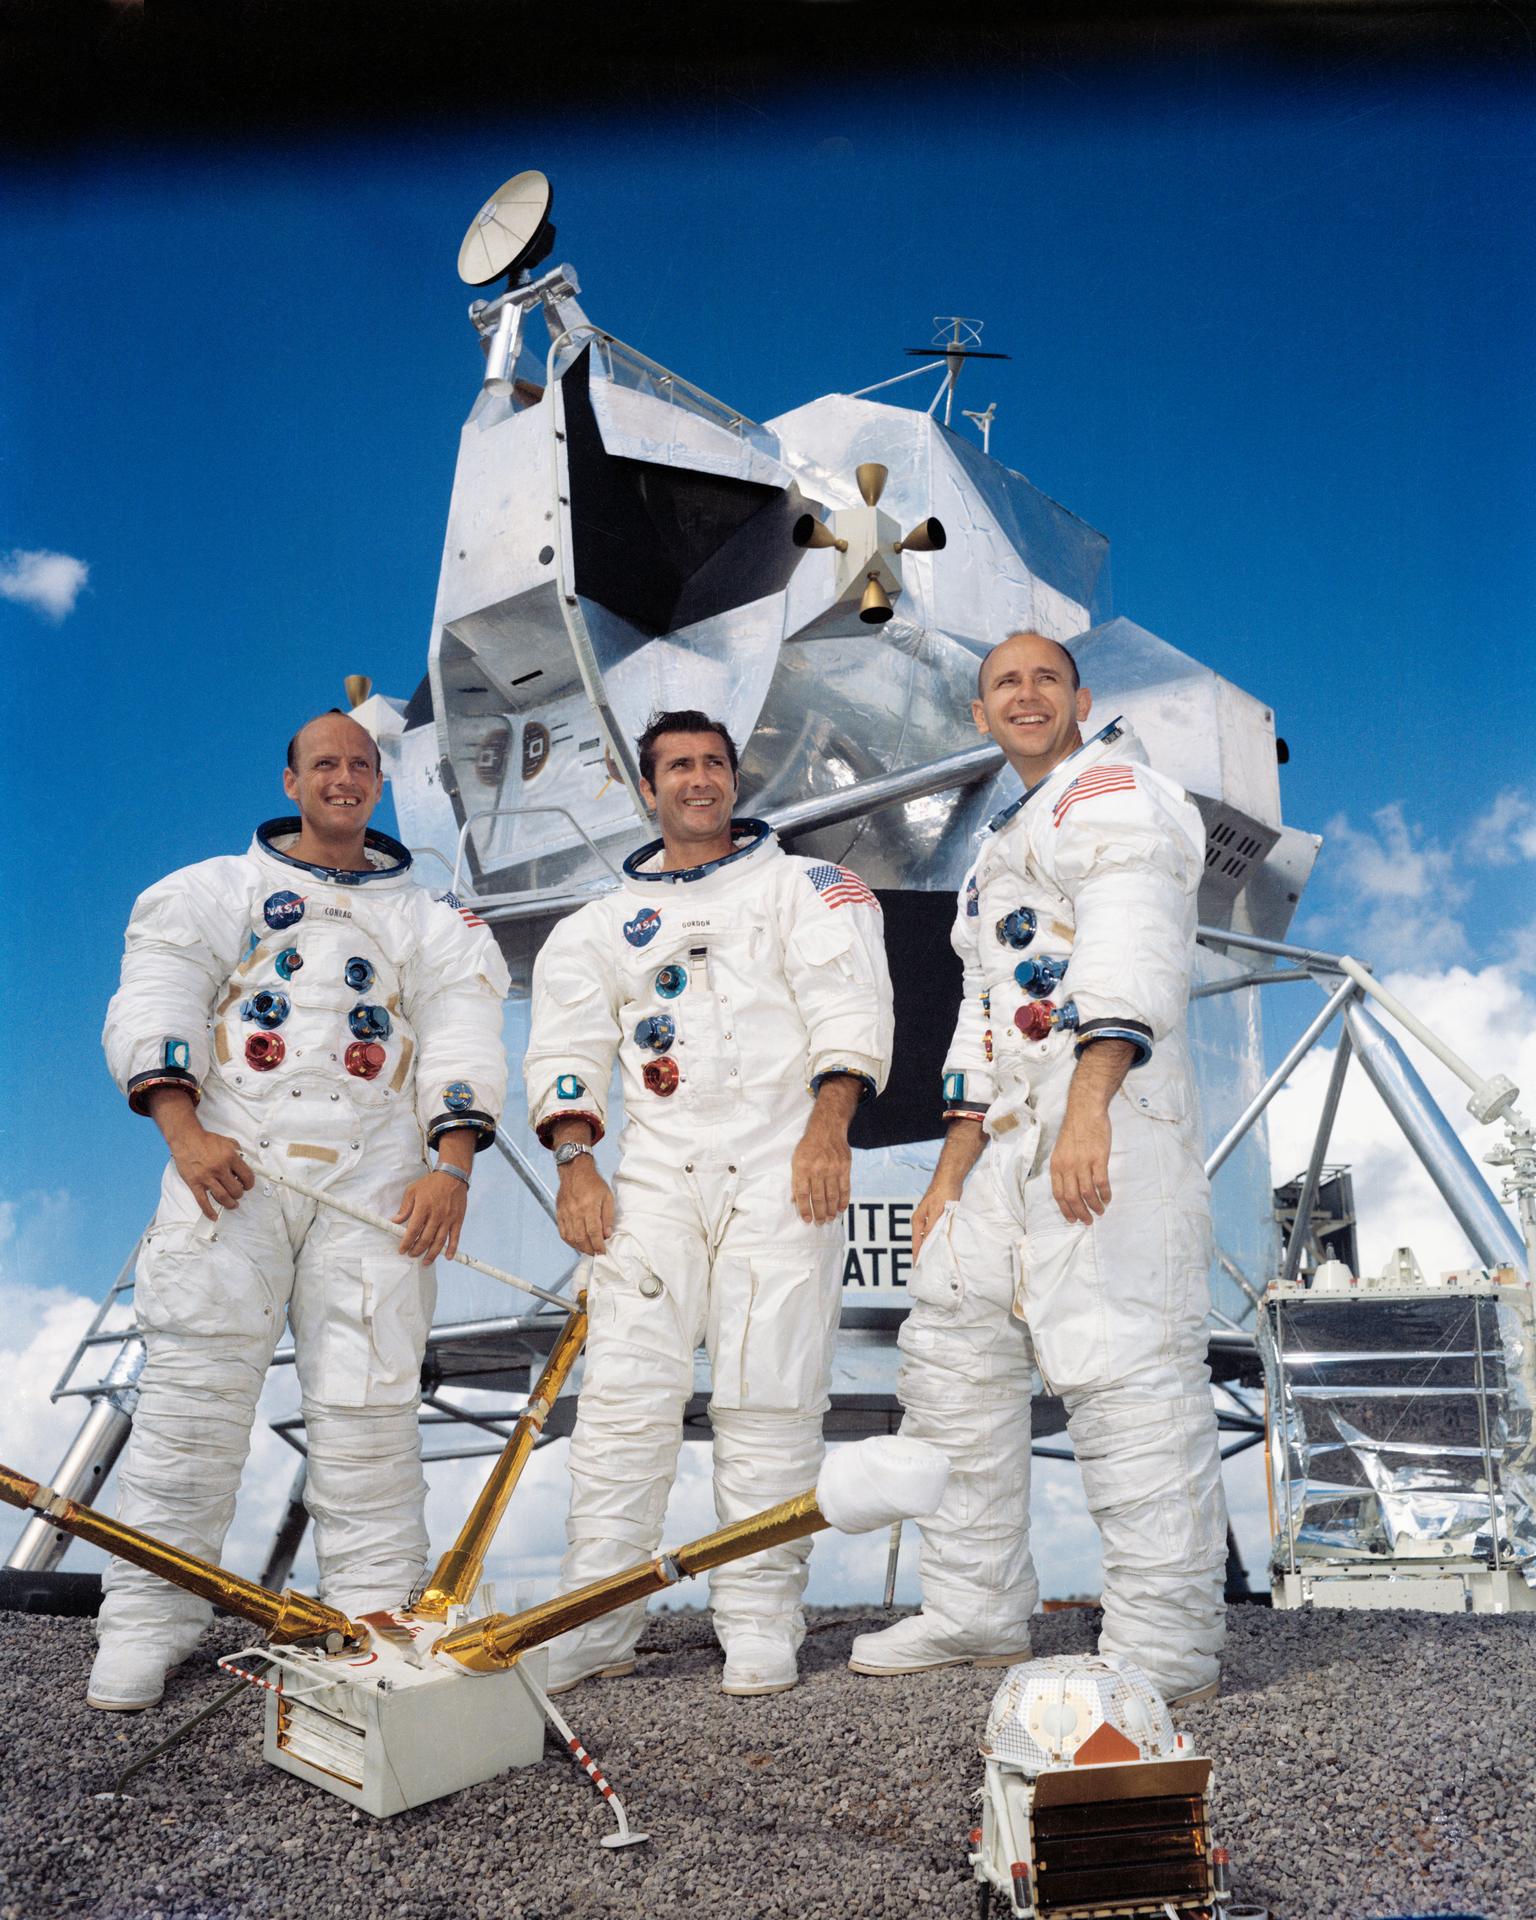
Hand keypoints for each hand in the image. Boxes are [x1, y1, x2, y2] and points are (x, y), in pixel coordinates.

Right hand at [167, 1125, 255, 1220]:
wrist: (187, 1139)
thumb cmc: (208, 1141)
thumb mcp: (229, 1142)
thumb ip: (239, 1153)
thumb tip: (246, 1166)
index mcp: (230, 1157)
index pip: (247, 1176)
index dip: (249, 1184)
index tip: (248, 1186)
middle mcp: (220, 1168)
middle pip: (235, 1189)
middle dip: (239, 1194)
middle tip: (238, 1194)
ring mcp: (206, 1177)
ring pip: (222, 1197)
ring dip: (230, 1204)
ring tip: (232, 1204)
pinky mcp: (195, 1183)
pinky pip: (203, 1201)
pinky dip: (209, 1211)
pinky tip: (214, 1217)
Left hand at [392, 1170, 469, 1262]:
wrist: (452, 1175)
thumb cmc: (431, 1183)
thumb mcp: (412, 1191)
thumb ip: (404, 1208)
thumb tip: (395, 1221)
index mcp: (423, 1208)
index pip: (413, 1230)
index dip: (406, 1243)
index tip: (402, 1250)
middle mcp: (436, 1215)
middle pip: (425, 1239)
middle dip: (417, 1250)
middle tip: (412, 1255)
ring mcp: (448, 1219)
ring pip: (439, 1241)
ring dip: (432, 1254)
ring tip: (425, 1261)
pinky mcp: (458, 1220)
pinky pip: (455, 1237)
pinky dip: (451, 1248)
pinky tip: (447, 1257)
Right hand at [556, 1156, 614, 1255]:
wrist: (575, 1171)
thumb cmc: (593, 1183)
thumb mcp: (607, 1197)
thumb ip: (608, 1216)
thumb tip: (607, 1234)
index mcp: (589, 1206)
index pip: (594, 1232)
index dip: (598, 1245)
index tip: (602, 1251)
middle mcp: (575, 1211)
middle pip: (581, 1238)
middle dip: (589, 1249)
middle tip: (596, 1253)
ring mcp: (566, 1213)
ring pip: (570, 1237)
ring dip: (579, 1247)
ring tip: (587, 1249)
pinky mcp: (559, 1213)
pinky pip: (562, 1232)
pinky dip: (569, 1241)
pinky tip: (576, 1243)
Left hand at [792, 1115, 851, 1225]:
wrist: (827, 1129)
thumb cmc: (809, 1146)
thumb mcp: (796, 1160)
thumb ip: (797, 1181)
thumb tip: (795, 1201)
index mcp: (802, 1168)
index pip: (803, 1194)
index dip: (804, 1209)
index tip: (807, 1220)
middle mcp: (817, 1169)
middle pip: (818, 1197)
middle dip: (819, 1213)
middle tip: (820, 1223)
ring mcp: (832, 1169)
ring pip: (832, 1195)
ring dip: (831, 1210)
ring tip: (830, 1219)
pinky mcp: (844, 1167)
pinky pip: (845, 1188)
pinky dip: (844, 1200)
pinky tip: (841, 1208)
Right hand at [910, 1174, 963, 1261]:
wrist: (950, 1178)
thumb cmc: (942, 1192)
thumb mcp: (937, 1211)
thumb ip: (932, 1226)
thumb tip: (929, 1243)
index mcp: (917, 1221)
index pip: (917, 1244)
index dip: (918, 1257)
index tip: (919, 1269)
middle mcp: (921, 1222)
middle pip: (921, 1243)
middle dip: (924, 1256)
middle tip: (928, 1271)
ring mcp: (929, 1220)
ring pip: (929, 1239)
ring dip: (932, 1249)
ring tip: (936, 1263)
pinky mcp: (938, 1218)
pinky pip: (936, 1233)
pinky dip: (939, 1241)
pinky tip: (944, 1248)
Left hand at [1050, 1106, 1112, 1223]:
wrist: (1085, 1111)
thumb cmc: (1075, 1129)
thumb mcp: (1061, 1150)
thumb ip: (1063, 1168)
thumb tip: (1068, 1186)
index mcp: (1056, 1165)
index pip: (1058, 1194)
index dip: (1065, 1209)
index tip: (1072, 1219)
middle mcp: (1068, 1166)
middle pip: (1072, 1197)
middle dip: (1080, 1213)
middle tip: (1087, 1221)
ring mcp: (1083, 1163)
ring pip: (1087, 1193)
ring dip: (1094, 1207)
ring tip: (1100, 1212)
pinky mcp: (1099, 1159)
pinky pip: (1101, 1183)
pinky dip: (1105, 1194)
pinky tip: (1107, 1198)